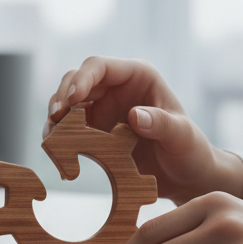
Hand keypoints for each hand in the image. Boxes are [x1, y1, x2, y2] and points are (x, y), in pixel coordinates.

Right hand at [45, 56, 242, 203]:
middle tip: (56, 118)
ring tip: (52, 137)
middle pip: (76, 81)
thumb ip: (163, 124)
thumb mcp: (183, 137)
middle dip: (62, 96)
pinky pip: (68, 128)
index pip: (100, 66)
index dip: (82, 79)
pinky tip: (56, 151)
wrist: (186, 177)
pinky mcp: (93, 131)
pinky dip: (57, 137)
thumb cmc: (190, 151)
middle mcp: (115, 88)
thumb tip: (135, 115)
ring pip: (67, 103)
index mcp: (137, 76)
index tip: (73, 99)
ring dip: (56, 117)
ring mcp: (101, 108)